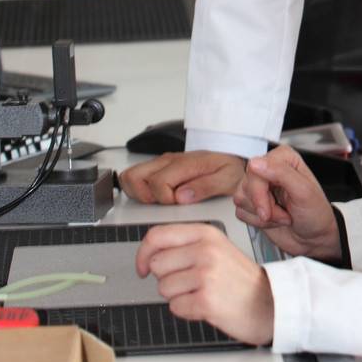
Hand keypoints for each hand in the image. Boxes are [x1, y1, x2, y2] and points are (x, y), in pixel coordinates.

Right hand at [118, 149, 245, 204]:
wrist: (231, 157)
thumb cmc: (229, 168)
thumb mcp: (227, 179)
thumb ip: (205, 187)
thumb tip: (182, 197)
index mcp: (184, 164)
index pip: (158, 182)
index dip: (165, 199)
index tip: (178, 204)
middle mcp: (168, 161)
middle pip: (134, 176)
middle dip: (144, 197)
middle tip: (163, 204)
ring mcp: (161, 163)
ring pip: (130, 176)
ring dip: (137, 193)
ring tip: (157, 202)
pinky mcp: (158, 168)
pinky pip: (135, 176)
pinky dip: (136, 189)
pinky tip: (153, 197)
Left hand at [136, 222, 274, 344]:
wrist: (270, 303)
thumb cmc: (241, 280)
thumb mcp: (217, 248)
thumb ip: (186, 245)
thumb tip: (150, 253)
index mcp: (206, 234)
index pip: (157, 236)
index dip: (142, 253)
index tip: (142, 266)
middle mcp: (205, 250)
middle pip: (156, 265)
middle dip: (166, 279)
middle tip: (189, 283)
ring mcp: (206, 275)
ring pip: (163, 288)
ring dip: (178, 296)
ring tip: (201, 293)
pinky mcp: (205, 300)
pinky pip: (175, 307)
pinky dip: (186, 310)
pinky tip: (205, 305)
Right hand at [233, 146, 341, 261]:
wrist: (313, 239)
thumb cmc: (315, 214)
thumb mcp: (304, 191)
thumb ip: (281, 173)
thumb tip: (257, 163)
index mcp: (283, 159)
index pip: (255, 167)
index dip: (259, 191)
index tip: (269, 207)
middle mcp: (269, 170)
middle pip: (246, 184)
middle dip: (264, 206)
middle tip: (283, 214)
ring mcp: (259, 188)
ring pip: (241, 199)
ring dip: (263, 216)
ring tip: (282, 216)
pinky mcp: (252, 204)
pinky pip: (240, 212)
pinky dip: (257, 222)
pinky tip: (274, 221)